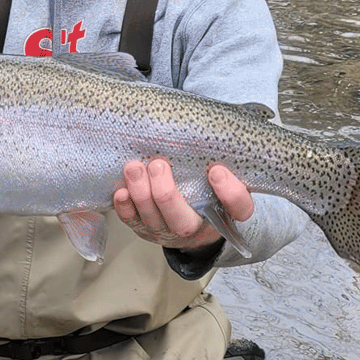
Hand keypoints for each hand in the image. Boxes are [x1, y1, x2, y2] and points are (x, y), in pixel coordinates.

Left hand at [113, 159, 252, 249]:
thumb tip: (209, 128)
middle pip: (183, 221)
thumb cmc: (205, 189)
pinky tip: (120, 191)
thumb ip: (221, 161)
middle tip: (158, 165)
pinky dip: (125, 207)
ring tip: (134, 168)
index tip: (217, 171)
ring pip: (153, 220)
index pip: (238, 208)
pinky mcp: (145, 229)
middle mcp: (196, 227)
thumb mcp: (221, 178)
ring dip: (141, 194)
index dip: (230, 193)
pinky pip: (132, 222)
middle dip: (167, 194)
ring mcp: (168, 231)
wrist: (190, 221)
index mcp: (225, 212)